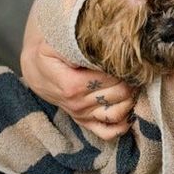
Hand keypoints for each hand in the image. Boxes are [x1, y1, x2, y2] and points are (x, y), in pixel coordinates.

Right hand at [21, 4, 134, 140]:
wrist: (35, 68)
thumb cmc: (48, 50)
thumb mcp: (55, 41)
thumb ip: (75, 42)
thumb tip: (103, 41)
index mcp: (71, 85)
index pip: (108, 80)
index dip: (122, 68)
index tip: (129, 57)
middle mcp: (77, 104)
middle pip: (118, 95)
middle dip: (132, 80)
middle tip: (138, 66)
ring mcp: (82, 114)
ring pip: (117, 114)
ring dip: (132, 99)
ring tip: (136, 82)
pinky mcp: (85, 121)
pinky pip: (107, 132)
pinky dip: (123, 125)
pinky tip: (131, 110)